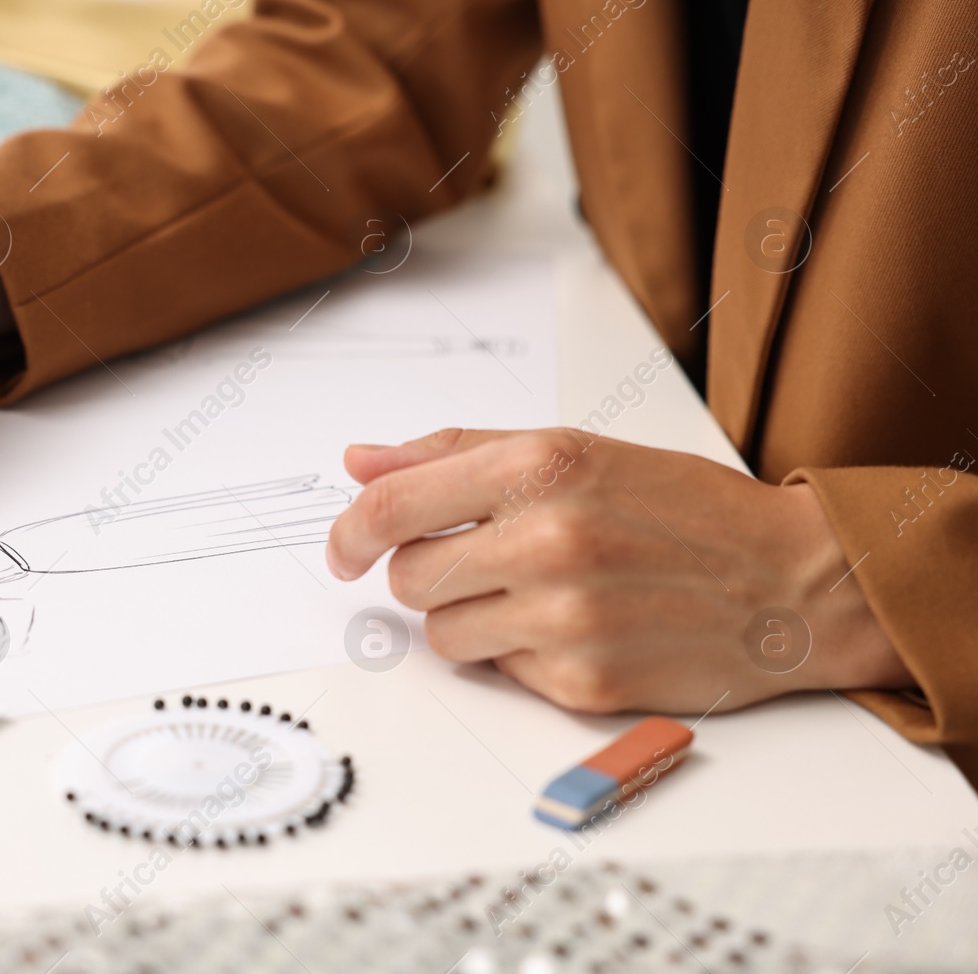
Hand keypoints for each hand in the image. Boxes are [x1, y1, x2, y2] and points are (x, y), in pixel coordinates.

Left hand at [326, 428, 913, 714]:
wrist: (793, 579)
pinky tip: (577, 629)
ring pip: (443, 636)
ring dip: (468, 619)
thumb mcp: (573, 450)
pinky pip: (501, 674)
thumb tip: (358, 461)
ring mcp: (565, 619)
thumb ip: (455, 454)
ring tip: (534, 594)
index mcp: (540, 466)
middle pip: (409, 579)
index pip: (391, 505)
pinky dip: (521, 656)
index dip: (349, 531)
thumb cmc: (681, 508)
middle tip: (473, 564)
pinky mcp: (583, 684)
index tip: (343, 548)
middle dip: (424, 575)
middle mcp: (547, 540)